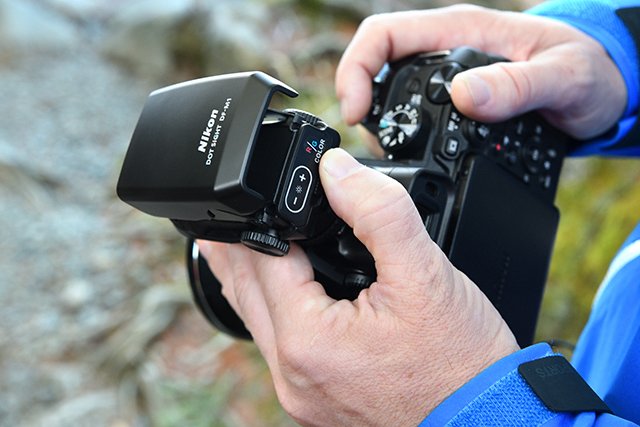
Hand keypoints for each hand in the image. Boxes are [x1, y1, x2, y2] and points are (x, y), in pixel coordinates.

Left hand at [198, 148, 518, 425]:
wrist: (486, 420)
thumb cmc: (460, 365)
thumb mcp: (424, 275)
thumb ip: (377, 212)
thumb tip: (336, 169)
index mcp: (307, 341)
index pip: (263, 261)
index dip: (261, 218)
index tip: (261, 190)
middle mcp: (293, 374)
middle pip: (247, 292)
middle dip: (236, 248)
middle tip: (221, 214)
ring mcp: (301, 393)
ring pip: (259, 321)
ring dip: (251, 279)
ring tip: (235, 246)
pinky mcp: (317, 400)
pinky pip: (280, 346)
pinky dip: (275, 310)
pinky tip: (283, 294)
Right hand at [336, 4, 626, 139]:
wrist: (602, 87)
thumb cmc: (589, 72)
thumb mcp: (564, 77)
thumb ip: (517, 86)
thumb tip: (463, 96)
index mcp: (460, 31)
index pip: (383, 35)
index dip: (357, 71)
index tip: (356, 113)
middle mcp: (445, 51)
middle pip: (376, 65)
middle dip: (361, 103)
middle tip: (370, 145)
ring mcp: (447, 77)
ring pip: (388, 91)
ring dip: (378, 122)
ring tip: (387, 156)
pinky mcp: (453, 101)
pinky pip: (411, 111)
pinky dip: (399, 133)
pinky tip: (408, 155)